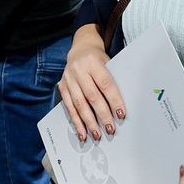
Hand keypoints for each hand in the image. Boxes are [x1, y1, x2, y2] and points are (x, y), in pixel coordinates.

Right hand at [57, 24, 124, 142]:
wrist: (81, 48)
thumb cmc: (99, 59)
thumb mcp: (108, 63)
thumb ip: (112, 81)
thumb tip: (120, 108)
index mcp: (94, 62)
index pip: (106, 84)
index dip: (114, 100)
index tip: (121, 115)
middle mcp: (79, 70)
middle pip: (92, 96)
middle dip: (102, 115)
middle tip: (110, 129)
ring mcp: (69, 78)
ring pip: (79, 104)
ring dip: (88, 122)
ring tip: (97, 135)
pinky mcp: (62, 86)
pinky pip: (69, 107)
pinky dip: (76, 122)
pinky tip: (82, 132)